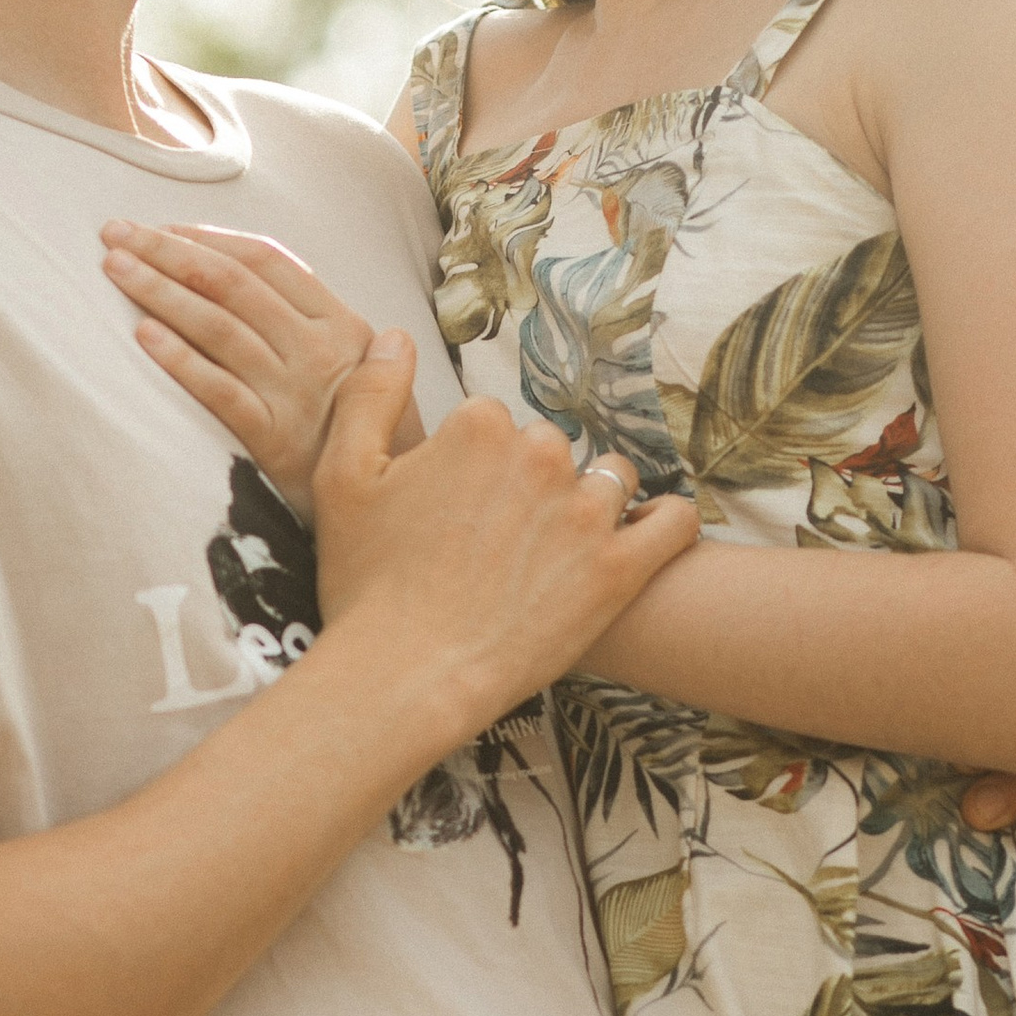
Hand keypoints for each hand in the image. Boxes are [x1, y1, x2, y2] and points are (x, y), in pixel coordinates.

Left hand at [102, 220, 411, 515]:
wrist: (399, 505)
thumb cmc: (370, 435)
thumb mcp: (365, 368)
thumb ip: (312, 324)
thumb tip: (253, 276)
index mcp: (342, 323)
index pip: (266, 260)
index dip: (208, 238)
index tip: (163, 228)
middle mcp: (319, 351)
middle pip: (231, 284)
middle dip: (167, 252)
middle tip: (117, 233)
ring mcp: (296, 394)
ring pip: (218, 326)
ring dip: (159, 290)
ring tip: (115, 269)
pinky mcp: (274, 442)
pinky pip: (220, 391)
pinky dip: (180, 359)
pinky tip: (142, 335)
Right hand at [311, 340, 701, 750]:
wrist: (405, 678)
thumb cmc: (366, 585)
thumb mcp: (341, 477)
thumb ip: (370, 395)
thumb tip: (397, 337)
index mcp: (479, 427)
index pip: (494, 423)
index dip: (475, 467)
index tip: (457, 511)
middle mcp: (540, 455)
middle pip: (553, 449)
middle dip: (533, 485)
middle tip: (499, 543)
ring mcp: (586, 513)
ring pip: (611, 479)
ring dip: (593, 504)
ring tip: (560, 552)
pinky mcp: (620, 568)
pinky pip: (674, 523)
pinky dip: (665, 524)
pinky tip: (645, 537)